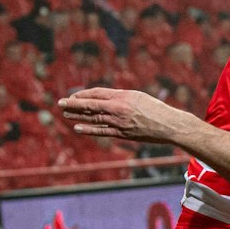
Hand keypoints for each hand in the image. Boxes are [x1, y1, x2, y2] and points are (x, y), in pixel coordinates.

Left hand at [58, 87, 190, 144]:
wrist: (169, 125)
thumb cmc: (155, 109)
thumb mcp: (137, 97)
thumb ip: (120, 97)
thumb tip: (104, 99)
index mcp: (122, 96)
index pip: (96, 94)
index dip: (83, 95)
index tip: (72, 96)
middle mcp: (118, 108)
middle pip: (91, 105)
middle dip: (74, 104)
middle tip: (60, 103)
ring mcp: (119, 122)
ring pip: (93, 118)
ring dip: (78, 116)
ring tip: (66, 115)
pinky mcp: (122, 134)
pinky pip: (102, 131)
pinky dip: (88, 130)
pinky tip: (77, 128)